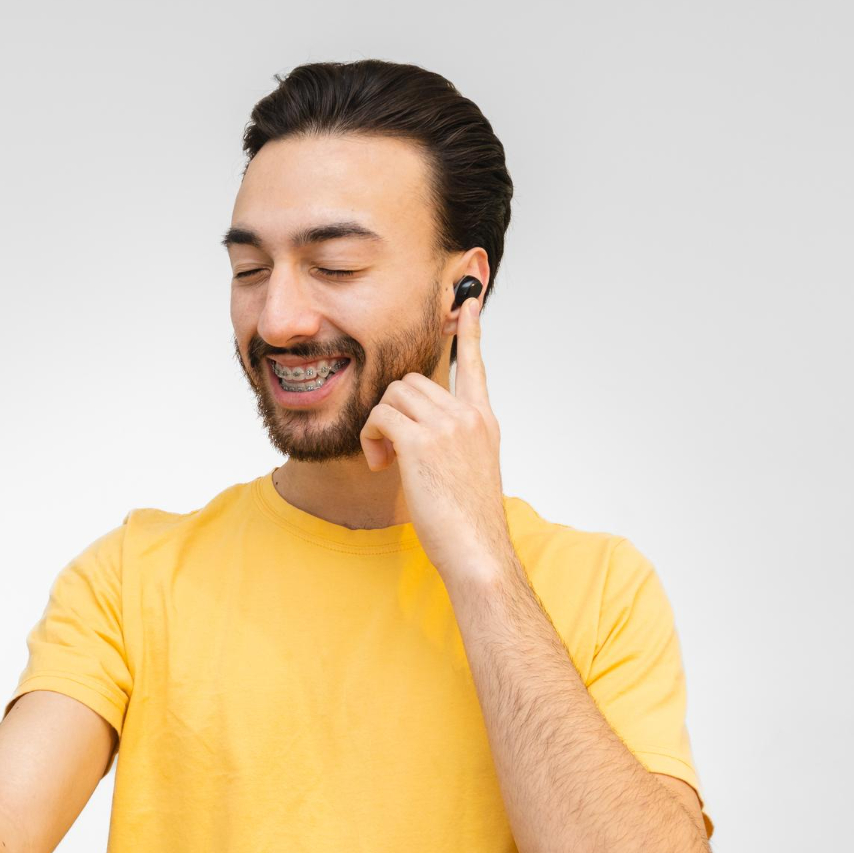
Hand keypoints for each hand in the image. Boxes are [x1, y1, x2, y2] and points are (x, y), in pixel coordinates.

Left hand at [359, 295, 512, 581]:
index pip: (475, 364)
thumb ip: (450, 442)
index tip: (467, 301)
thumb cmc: (467, 522)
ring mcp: (447, 425)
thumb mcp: (467, 471)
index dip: (470, 331)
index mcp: (483, 420)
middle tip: (389, 450)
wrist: (476, 551)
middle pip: (411, 382)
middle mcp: (468, 415)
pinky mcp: (421, 440)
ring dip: (378, 425)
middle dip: (391, 411)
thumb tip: (414, 434)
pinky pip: (380, 417)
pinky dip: (370, 438)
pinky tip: (379, 464)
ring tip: (385, 460)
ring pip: (392, 395)